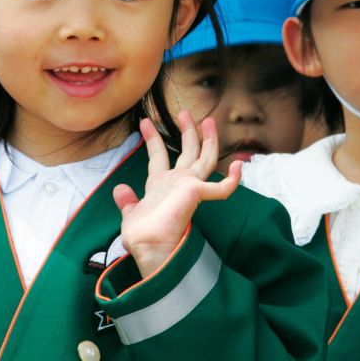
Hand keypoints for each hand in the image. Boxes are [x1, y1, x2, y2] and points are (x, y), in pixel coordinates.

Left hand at [113, 111, 240, 277]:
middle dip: (187, 131)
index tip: (144, 123)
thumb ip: (128, 201)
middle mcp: (178, 184)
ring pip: (205, 158)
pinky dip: (233, 178)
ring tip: (207, 119)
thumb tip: (119, 189)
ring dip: (207, 139)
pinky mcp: (198, 193)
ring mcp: (190, 187)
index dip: (152, 139)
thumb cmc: (142, 237)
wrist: (150, 248)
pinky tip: (240, 164)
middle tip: (184, 112)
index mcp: (161, 186)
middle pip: (188, 151)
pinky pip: (223, 188)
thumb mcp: (131, 213)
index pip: (158, 157)